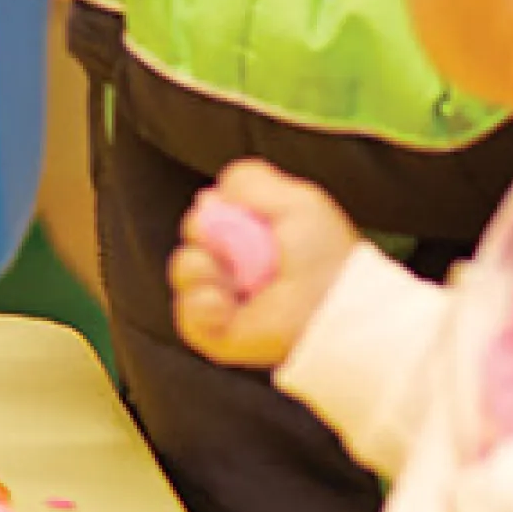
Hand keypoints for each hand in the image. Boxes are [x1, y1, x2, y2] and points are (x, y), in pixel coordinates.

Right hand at [169, 162, 362, 368]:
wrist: (328, 308)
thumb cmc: (324, 258)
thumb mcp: (296, 198)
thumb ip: (250, 180)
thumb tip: (212, 195)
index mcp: (254, 235)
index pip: (211, 213)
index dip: (213, 211)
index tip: (231, 212)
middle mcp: (237, 264)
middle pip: (193, 237)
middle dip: (204, 234)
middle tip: (237, 245)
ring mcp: (224, 298)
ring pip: (184, 270)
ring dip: (202, 267)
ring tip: (234, 278)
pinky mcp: (215, 331)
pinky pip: (186, 311)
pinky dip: (202, 303)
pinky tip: (225, 302)